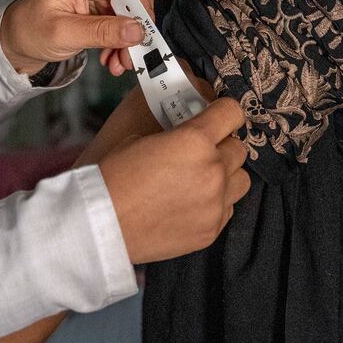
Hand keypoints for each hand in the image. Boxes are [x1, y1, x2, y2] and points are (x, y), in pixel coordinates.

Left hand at [0, 0, 151, 75]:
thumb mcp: (64, 34)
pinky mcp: (104, 0)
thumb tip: (138, 31)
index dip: (143, 7)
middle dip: (136, 29)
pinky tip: (111, 57)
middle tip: (129, 59)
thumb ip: (102, 31)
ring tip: (118, 64)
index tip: (141, 37)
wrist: (18, 36)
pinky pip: (125, 18)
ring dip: (129, 40)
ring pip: (134, 10)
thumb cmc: (31, 29)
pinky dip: (121, 40)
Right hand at [98, 96, 249, 263]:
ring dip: (227, 175)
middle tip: (202, 152)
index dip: (224, 112)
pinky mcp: (211, 229)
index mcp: (195, 140)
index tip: (218, 116)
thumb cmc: (114, 177)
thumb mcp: (141, 139)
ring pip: (241, 179)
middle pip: (239, 148)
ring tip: (203, 179)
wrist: (101, 224)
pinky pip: (227, 208)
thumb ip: (175, 136)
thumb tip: (187, 135)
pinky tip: (192, 203)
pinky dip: (216, 203)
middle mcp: (212, 170)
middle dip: (222, 146)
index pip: (232, 112)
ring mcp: (215, 203)